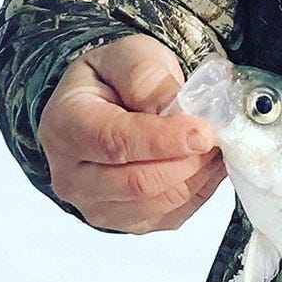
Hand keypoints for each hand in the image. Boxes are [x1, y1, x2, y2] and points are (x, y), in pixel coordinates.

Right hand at [39, 35, 225, 233]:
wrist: (101, 108)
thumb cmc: (111, 81)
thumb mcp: (126, 56)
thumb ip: (146, 78)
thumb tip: (178, 110)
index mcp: (64, 125)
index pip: (114, 141)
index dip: (162, 140)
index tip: (202, 132)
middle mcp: (71, 175)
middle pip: (137, 182)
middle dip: (187, 160)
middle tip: (217, 135)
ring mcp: (96, 207)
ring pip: (159, 203)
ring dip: (197, 175)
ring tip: (214, 145)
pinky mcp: (126, 224)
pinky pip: (172, 216)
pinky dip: (199, 190)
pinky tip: (205, 163)